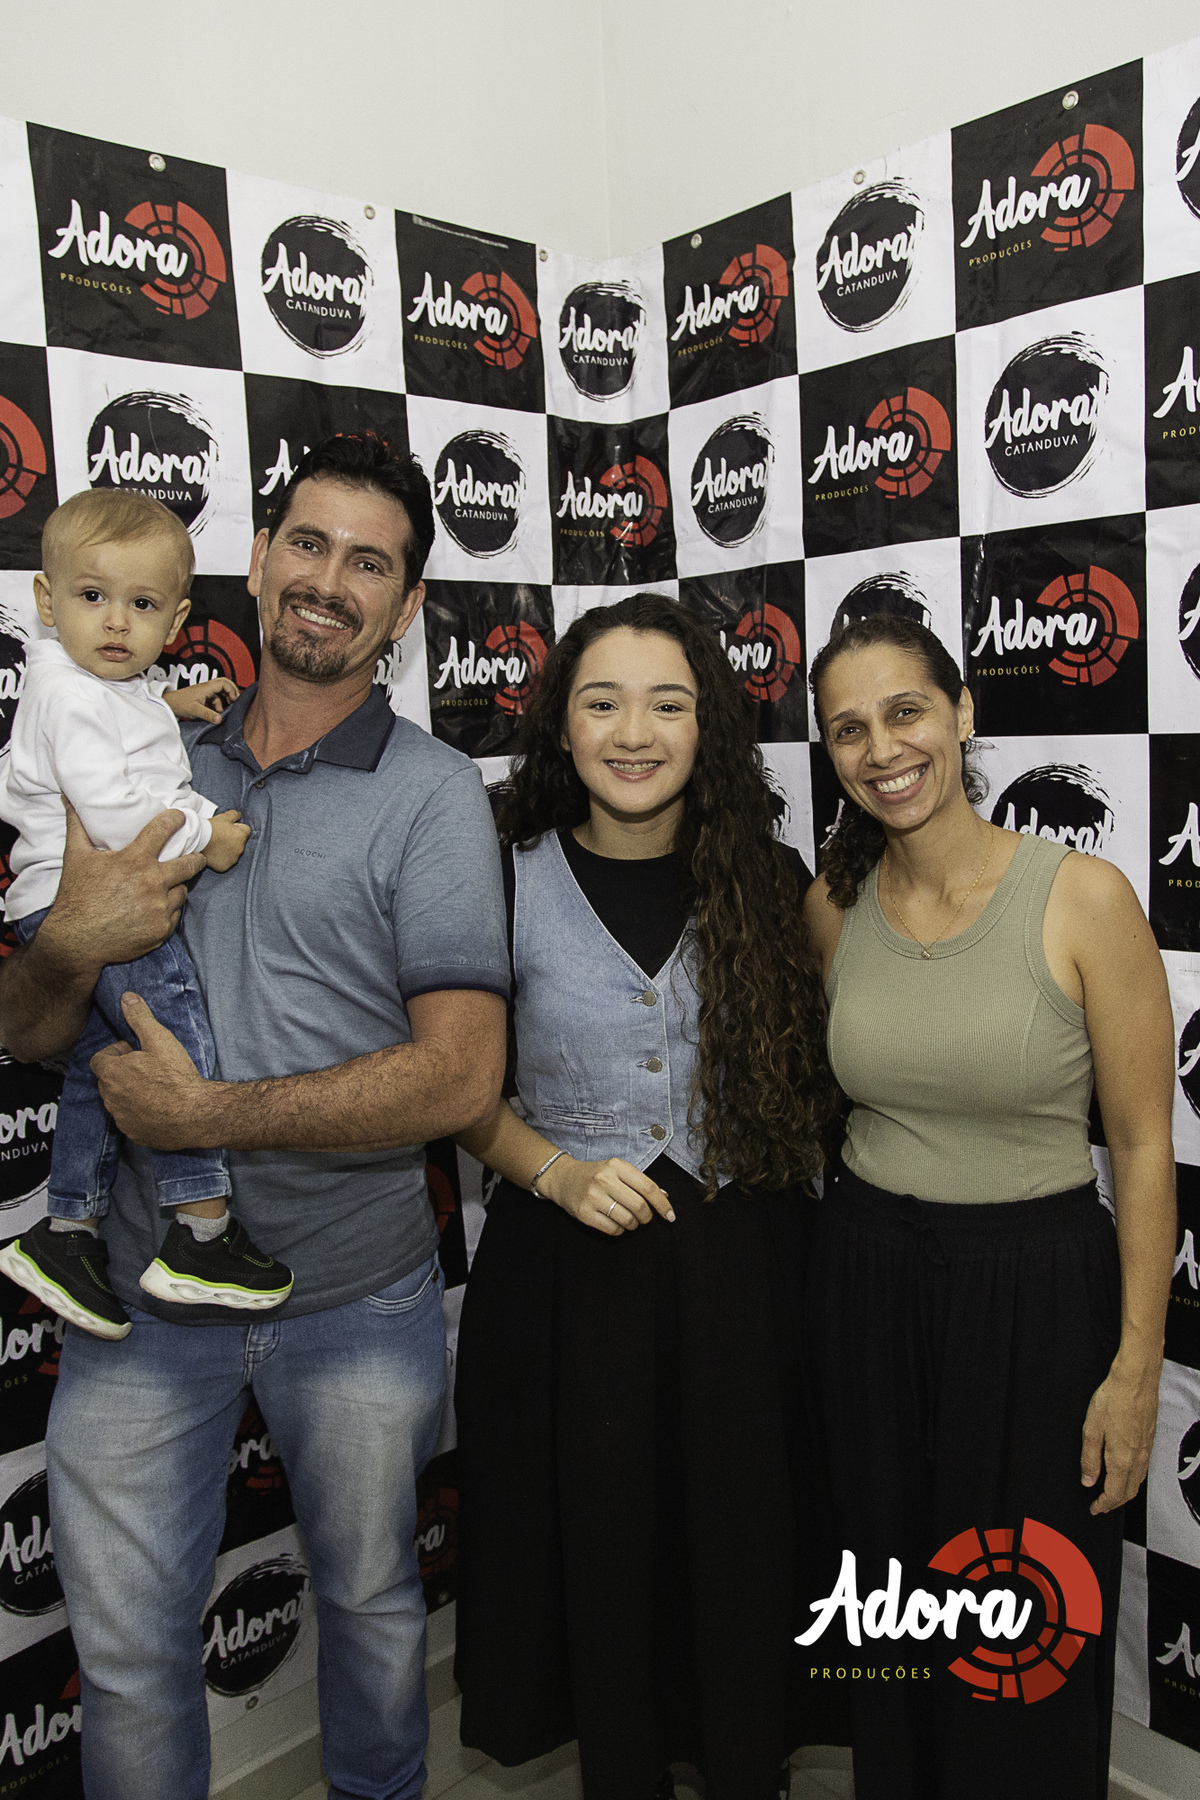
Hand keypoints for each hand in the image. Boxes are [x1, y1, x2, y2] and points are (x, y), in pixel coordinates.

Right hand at [39, 802, 207, 973]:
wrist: (76, 941)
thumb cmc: (76, 896)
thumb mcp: (75, 856)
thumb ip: (77, 826)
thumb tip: (69, 799)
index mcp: (135, 860)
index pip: (164, 829)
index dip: (176, 819)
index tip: (181, 818)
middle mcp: (154, 883)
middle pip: (191, 863)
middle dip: (195, 857)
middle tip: (195, 856)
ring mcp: (160, 908)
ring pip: (183, 891)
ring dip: (178, 886)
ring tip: (168, 885)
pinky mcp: (162, 929)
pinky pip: (176, 914)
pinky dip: (169, 910)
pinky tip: (157, 908)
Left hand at [91, 993, 214, 1150]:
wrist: (196, 1114)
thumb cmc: (176, 1076)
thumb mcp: (159, 1039)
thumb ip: (139, 1018)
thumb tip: (126, 997)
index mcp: (112, 1073)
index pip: (98, 1059)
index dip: (115, 1054)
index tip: (135, 1053)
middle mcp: (110, 1097)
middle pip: (107, 1080)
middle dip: (122, 1073)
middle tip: (148, 1068)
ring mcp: (121, 1118)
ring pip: (118, 1101)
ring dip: (129, 1093)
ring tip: (156, 1087)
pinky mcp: (133, 1134)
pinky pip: (129, 1120)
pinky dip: (139, 1113)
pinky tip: (159, 1107)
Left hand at [164, 678, 238, 721]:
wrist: (169, 703)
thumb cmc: (180, 703)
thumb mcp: (195, 710)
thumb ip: (208, 715)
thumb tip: (220, 719)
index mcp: (206, 687)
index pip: (224, 683)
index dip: (231, 690)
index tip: (234, 700)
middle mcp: (207, 688)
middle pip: (224, 684)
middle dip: (231, 692)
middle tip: (235, 701)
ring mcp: (205, 692)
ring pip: (220, 693)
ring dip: (224, 700)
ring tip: (225, 710)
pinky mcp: (203, 698)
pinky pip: (215, 699)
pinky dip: (218, 705)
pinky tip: (217, 713)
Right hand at [205, 810, 251, 871]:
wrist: (197, 840)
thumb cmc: (210, 827)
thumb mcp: (224, 817)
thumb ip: (235, 815)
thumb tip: (240, 815)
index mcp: (242, 835)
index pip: (246, 830)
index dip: (237, 828)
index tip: (227, 829)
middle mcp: (241, 849)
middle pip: (240, 843)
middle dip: (233, 840)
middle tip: (220, 837)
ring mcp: (233, 859)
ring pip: (234, 853)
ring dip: (228, 850)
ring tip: (216, 846)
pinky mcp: (225, 867)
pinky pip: (226, 862)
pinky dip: (222, 859)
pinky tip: (214, 854)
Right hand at [538, 1154, 674, 1235]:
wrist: (562, 1178)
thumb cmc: (595, 1174)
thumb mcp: (617, 1170)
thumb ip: (640, 1182)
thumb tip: (665, 1197)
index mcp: (617, 1166)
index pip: (648, 1187)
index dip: (662, 1205)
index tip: (670, 1216)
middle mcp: (605, 1179)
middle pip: (639, 1206)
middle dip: (647, 1217)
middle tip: (644, 1218)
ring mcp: (593, 1196)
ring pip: (627, 1220)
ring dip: (633, 1225)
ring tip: (629, 1220)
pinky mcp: (584, 1213)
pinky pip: (612, 1229)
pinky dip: (620, 1230)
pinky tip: (616, 1223)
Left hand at [1080, 1352, 1162, 1513]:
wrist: (1135, 1381)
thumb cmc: (1114, 1400)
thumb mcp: (1091, 1429)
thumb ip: (1089, 1458)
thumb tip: (1088, 1480)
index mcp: (1122, 1460)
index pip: (1114, 1494)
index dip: (1103, 1505)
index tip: (1094, 1509)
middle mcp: (1138, 1459)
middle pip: (1129, 1492)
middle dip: (1114, 1503)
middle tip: (1101, 1505)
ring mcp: (1146, 1450)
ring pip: (1137, 1482)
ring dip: (1124, 1492)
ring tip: (1110, 1493)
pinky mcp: (1149, 1440)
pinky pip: (1142, 1469)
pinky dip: (1132, 1478)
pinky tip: (1123, 1472)